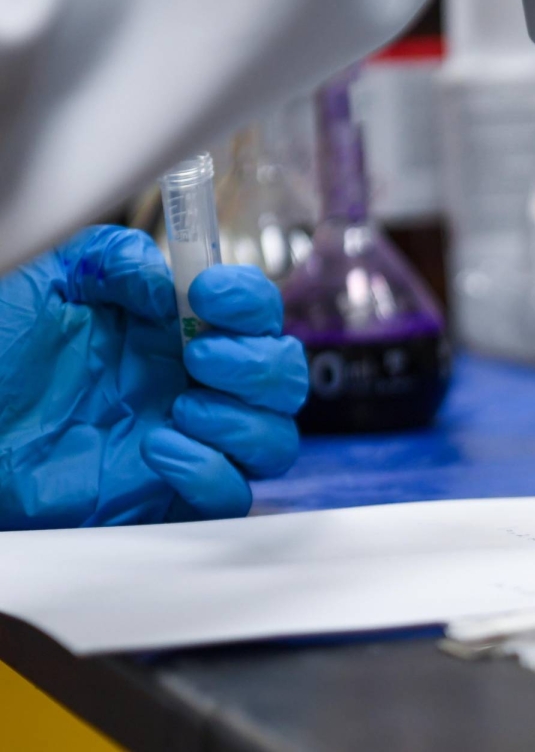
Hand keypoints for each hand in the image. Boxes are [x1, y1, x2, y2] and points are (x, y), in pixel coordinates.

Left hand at [0, 226, 308, 528]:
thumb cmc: (1, 359)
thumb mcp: (47, 283)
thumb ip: (110, 259)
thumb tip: (167, 281)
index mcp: (176, 330)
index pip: (256, 312)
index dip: (250, 301)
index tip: (208, 295)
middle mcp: (196, 386)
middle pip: (284, 377)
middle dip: (256, 365)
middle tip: (196, 357)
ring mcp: (192, 443)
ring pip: (277, 441)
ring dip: (242, 422)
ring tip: (181, 410)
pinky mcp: (172, 497)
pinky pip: (233, 497)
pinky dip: (211, 472)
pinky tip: (160, 450)